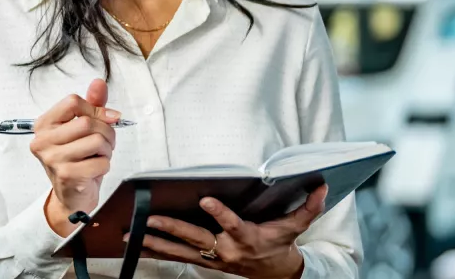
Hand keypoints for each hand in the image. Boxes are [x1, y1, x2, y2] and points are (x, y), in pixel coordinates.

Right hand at [31, 79, 121, 236]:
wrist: (71, 196)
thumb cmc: (77, 160)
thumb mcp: (81, 130)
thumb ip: (91, 105)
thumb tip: (99, 83)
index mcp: (44, 125)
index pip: (73, 102)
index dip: (95, 110)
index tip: (102, 120)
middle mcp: (43, 140)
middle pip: (87, 122)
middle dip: (105, 133)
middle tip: (103, 143)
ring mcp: (53, 158)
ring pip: (96, 141)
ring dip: (106, 150)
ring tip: (98, 156)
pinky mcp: (67, 175)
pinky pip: (101, 162)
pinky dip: (105, 166)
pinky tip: (94, 170)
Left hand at [140, 184, 330, 278]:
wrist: (274, 273)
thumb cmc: (280, 244)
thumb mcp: (296, 227)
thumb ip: (309, 207)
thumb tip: (322, 185)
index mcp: (247, 238)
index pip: (233, 224)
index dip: (220, 213)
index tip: (206, 199)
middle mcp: (226, 250)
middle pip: (196, 238)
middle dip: (172, 228)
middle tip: (151, 218)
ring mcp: (212, 257)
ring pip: (180, 250)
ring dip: (155, 242)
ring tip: (132, 233)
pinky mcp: (202, 261)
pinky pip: (175, 256)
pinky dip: (155, 249)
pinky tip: (135, 242)